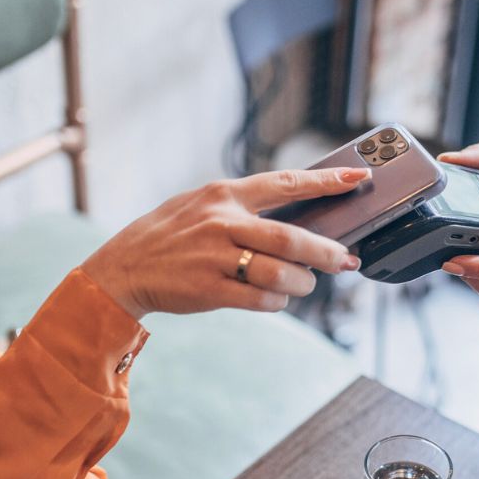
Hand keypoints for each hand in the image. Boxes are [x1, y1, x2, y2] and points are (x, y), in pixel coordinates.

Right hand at [82, 168, 370, 318]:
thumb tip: (293, 218)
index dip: (325, 181)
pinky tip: (276, 298)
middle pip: (290, 237)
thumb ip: (241, 206)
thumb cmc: (167, 236)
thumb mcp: (199, 205)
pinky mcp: (209, 289)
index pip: (285, 183)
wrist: (122, 269)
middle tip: (346, 260)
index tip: (357, 178)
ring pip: (279, 272)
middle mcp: (221, 221)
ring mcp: (214, 256)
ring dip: (301, 283)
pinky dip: (277, 301)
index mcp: (224, 194)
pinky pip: (260, 299)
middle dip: (326, 251)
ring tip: (304, 284)